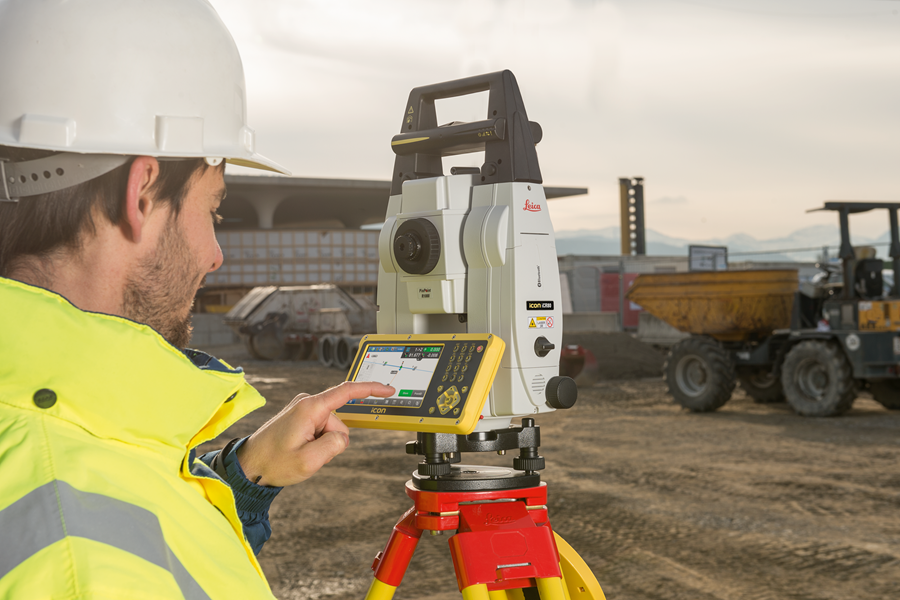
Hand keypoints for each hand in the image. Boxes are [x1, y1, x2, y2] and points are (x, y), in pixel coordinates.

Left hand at [236, 381, 393, 486]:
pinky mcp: (301, 417)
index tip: (388, 389)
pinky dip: (316, 443)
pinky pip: (322, 430)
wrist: (250, 466)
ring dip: (322, 445)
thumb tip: (342, 437)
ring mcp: (304, 409)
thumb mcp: (309, 461)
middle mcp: (307, 403)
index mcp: (310, 407)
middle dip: (332, 442)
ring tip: (300, 453)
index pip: (348, 392)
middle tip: (308, 454)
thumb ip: (335, 446)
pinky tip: (300, 450)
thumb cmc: (273, 463)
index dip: (371, 389)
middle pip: (340, 423)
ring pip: (332, 430)